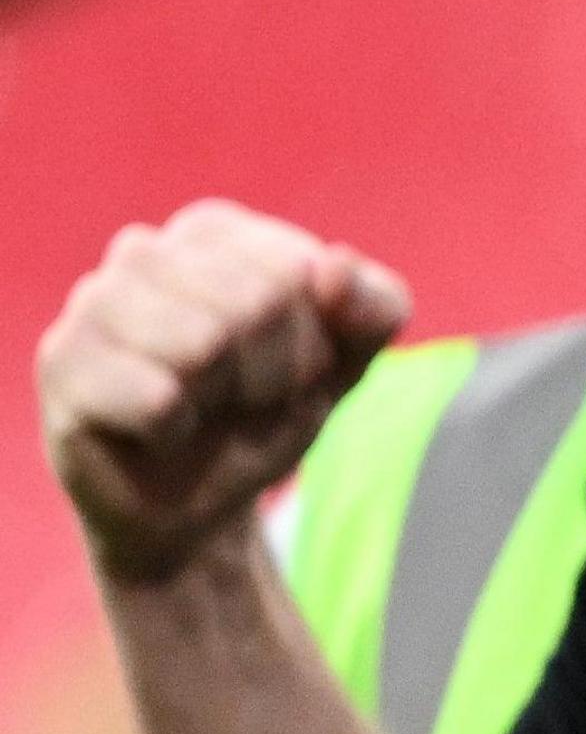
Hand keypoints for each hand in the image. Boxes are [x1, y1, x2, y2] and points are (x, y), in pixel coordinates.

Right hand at [38, 199, 404, 581]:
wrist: (197, 502)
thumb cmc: (267, 412)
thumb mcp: (348, 361)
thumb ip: (375, 306)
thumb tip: (333, 264)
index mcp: (214, 231)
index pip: (299, 269)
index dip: (315, 339)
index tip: (290, 367)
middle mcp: (143, 251)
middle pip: (257, 301)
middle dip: (274, 373)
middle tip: (241, 397)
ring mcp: (92, 303)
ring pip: (202, 342)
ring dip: (221, 398)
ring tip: (197, 407)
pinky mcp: (62, 366)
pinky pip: (155, 397)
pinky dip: (176, 432)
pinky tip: (157, 432)